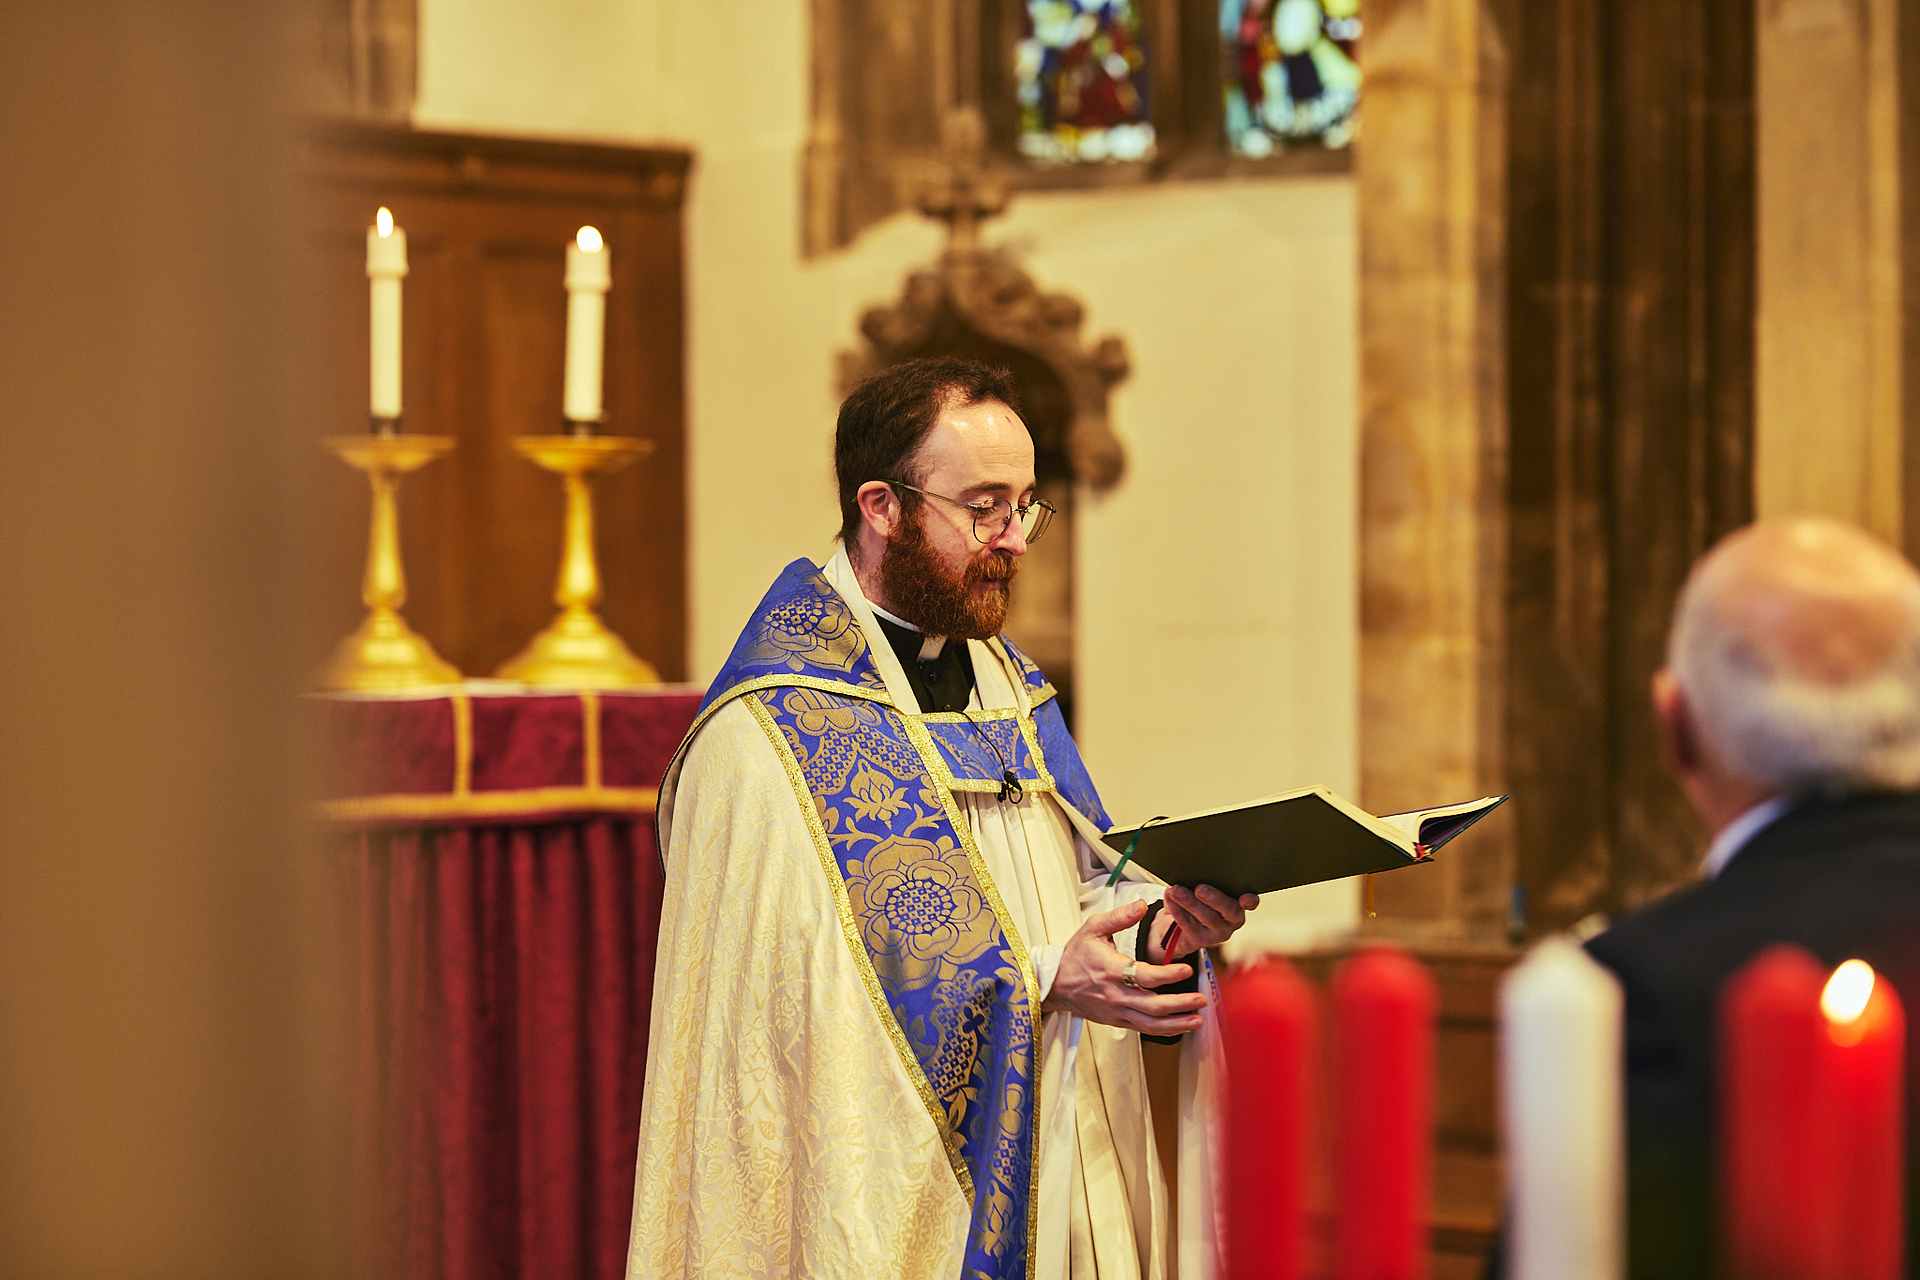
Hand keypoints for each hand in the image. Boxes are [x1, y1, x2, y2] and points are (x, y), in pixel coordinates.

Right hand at [1043, 899, 1207, 1035]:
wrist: (1053, 985)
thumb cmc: (1074, 956)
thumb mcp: (1093, 929)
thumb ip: (1119, 916)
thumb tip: (1142, 904)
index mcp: (1111, 970)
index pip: (1145, 976)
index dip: (1168, 975)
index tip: (1186, 969)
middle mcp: (1116, 995)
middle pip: (1153, 1006)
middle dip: (1180, 1004)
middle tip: (1201, 999)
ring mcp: (1117, 1011)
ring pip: (1151, 1024)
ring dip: (1177, 1023)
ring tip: (1198, 1020)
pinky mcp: (1117, 1021)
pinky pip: (1143, 1029)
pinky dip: (1164, 1030)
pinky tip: (1180, 1025)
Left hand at [1151, 885, 1258, 961]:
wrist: (1175, 926)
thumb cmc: (1193, 900)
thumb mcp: (1198, 887)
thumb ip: (1199, 879)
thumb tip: (1189, 869)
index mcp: (1237, 902)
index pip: (1250, 902)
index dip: (1250, 900)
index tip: (1244, 897)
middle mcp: (1233, 919)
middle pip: (1229, 910)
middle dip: (1214, 898)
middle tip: (1200, 889)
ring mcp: (1219, 932)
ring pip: (1208, 918)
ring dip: (1190, 903)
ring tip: (1177, 891)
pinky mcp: (1202, 941)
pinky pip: (1190, 925)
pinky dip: (1179, 911)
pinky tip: (1171, 900)